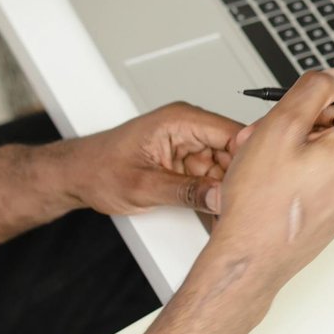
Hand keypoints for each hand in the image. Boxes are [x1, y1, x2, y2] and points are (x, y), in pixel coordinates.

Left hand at [66, 102, 245, 216]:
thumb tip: (220, 196)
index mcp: (180, 120)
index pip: (232, 132)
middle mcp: (188, 128)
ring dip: (227, 191)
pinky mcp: (186, 161)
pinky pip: (211, 177)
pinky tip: (216, 213)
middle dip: (239, 180)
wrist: (75, 176)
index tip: (257, 185)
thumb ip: (185, 191)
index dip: (250, 158)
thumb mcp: (143, 186)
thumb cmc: (98, 169)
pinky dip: (214, 195)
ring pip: (226, 167)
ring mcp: (188, 144)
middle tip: (243, 207)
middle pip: (234, 151)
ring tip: (230, 214)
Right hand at [200, 69, 333, 291]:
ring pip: (333, 143)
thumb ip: (313, 91)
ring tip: (264, 155)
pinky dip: (300, 161)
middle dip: (314, 116)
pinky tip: (273, 173)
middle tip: (275, 127)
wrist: (251, 260)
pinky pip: (326, 167)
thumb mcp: (280, 129)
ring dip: (300, 140)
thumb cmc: (263, 204)